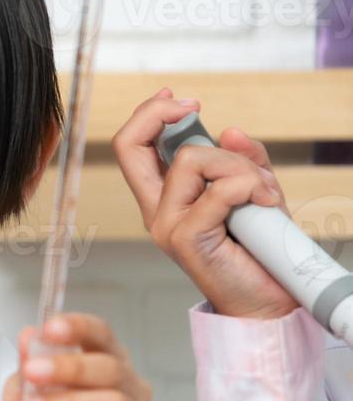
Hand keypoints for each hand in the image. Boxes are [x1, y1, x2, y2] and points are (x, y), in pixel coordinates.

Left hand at [1, 312, 154, 400]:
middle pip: (112, 369)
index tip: (49, 328)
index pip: (103, 337)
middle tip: (30, 371)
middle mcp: (132, 393)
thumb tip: (28, 335)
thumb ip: (29, 368)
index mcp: (109, 366)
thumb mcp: (25, 396)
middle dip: (69, 367)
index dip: (79, 328)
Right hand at [112, 87, 298, 319]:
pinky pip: (218, 192)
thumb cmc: (262, 249)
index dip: (150, 113)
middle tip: (192, 106)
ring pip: (191, 160)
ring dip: (239, 165)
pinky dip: (249, 187)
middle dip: (157, 113)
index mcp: (166, 198)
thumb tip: (231, 131)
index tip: (182, 101)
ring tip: (263, 189)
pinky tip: (266, 202)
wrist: (271, 299)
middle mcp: (157, 210)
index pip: (133, 147)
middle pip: (129, 146)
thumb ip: (244, 161)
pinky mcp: (186, 239)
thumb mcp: (257, 191)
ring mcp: (167, 225)